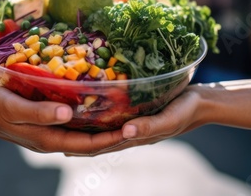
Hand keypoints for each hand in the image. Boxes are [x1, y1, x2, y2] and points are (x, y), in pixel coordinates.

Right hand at [0, 87, 125, 154]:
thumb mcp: (15, 107)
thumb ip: (41, 112)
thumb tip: (69, 113)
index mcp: (48, 139)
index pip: (88, 144)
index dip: (111, 139)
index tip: (133, 130)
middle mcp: (53, 140)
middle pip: (91, 144)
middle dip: (115, 138)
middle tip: (138, 126)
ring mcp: (49, 135)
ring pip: (84, 137)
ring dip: (105, 132)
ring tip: (125, 121)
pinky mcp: (46, 126)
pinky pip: (74, 129)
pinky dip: (90, 124)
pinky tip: (98, 113)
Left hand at [64, 84, 208, 155]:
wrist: (199, 104)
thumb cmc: (184, 112)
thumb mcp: (168, 120)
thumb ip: (148, 127)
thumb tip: (125, 132)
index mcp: (132, 137)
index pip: (99, 145)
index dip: (79, 145)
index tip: (58, 142)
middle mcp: (127, 133)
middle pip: (95, 139)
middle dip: (75, 139)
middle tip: (51, 132)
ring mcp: (130, 124)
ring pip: (101, 128)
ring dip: (83, 128)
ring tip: (61, 122)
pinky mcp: (134, 113)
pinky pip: (110, 116)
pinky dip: (96, 116)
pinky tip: (87, 108)